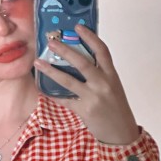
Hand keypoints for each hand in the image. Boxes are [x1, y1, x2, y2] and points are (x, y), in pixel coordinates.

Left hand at [34, 25, 139, 144]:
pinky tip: (43, 89)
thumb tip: (79, 62)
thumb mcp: (113, 88)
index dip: (90, 37)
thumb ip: (100, 75)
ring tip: (38, 63)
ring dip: (51, 70)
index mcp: (112, 75)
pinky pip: (65, 99)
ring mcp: (93, 97)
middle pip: (82, 62)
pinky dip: (53, 94)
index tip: (78, 27)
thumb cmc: (116, 109)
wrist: (121, 133)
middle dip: (65, 50)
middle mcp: (103, 84)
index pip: (102, 50)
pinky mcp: (84, 110)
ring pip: (69, 80)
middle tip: (51, 42)